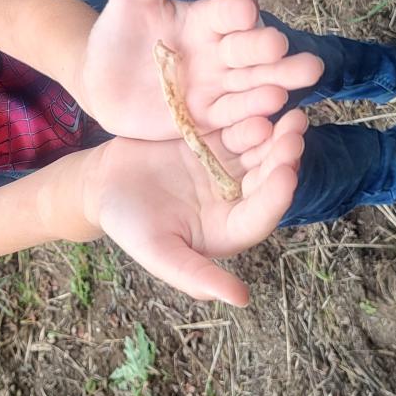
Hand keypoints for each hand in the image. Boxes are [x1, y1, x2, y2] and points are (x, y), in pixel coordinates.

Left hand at [77, 0, 322, 139]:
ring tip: (292, 84)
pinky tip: (267, 120)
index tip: (244, 12)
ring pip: (252, 85)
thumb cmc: (116, 33)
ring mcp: (216, 86)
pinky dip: (250, 119)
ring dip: (273, 84)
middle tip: (281, 48)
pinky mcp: (207, 119)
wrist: (97, 81)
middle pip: (251, 50)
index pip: (230, 13)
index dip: (237, 13)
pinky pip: (232, 119)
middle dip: (269, 50)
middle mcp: (219, 52)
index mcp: (206, 19)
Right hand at [88, 109, 308, 305]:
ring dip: (272, 131)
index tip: (287, 172)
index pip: (260, 215)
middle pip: (266, 178)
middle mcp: (235, 199)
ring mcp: (225, 168)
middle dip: (281, 156)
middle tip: (295, 130)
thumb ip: (196, 276)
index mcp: (229, 230)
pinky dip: (247, 111)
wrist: (100, 184)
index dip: (275, 195)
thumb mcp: (158, 251)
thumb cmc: (127, 224)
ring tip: (286, 109)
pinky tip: (259, 93)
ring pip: (256, 149)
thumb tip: (242, 301)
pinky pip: (234, 125)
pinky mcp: (212, 141)